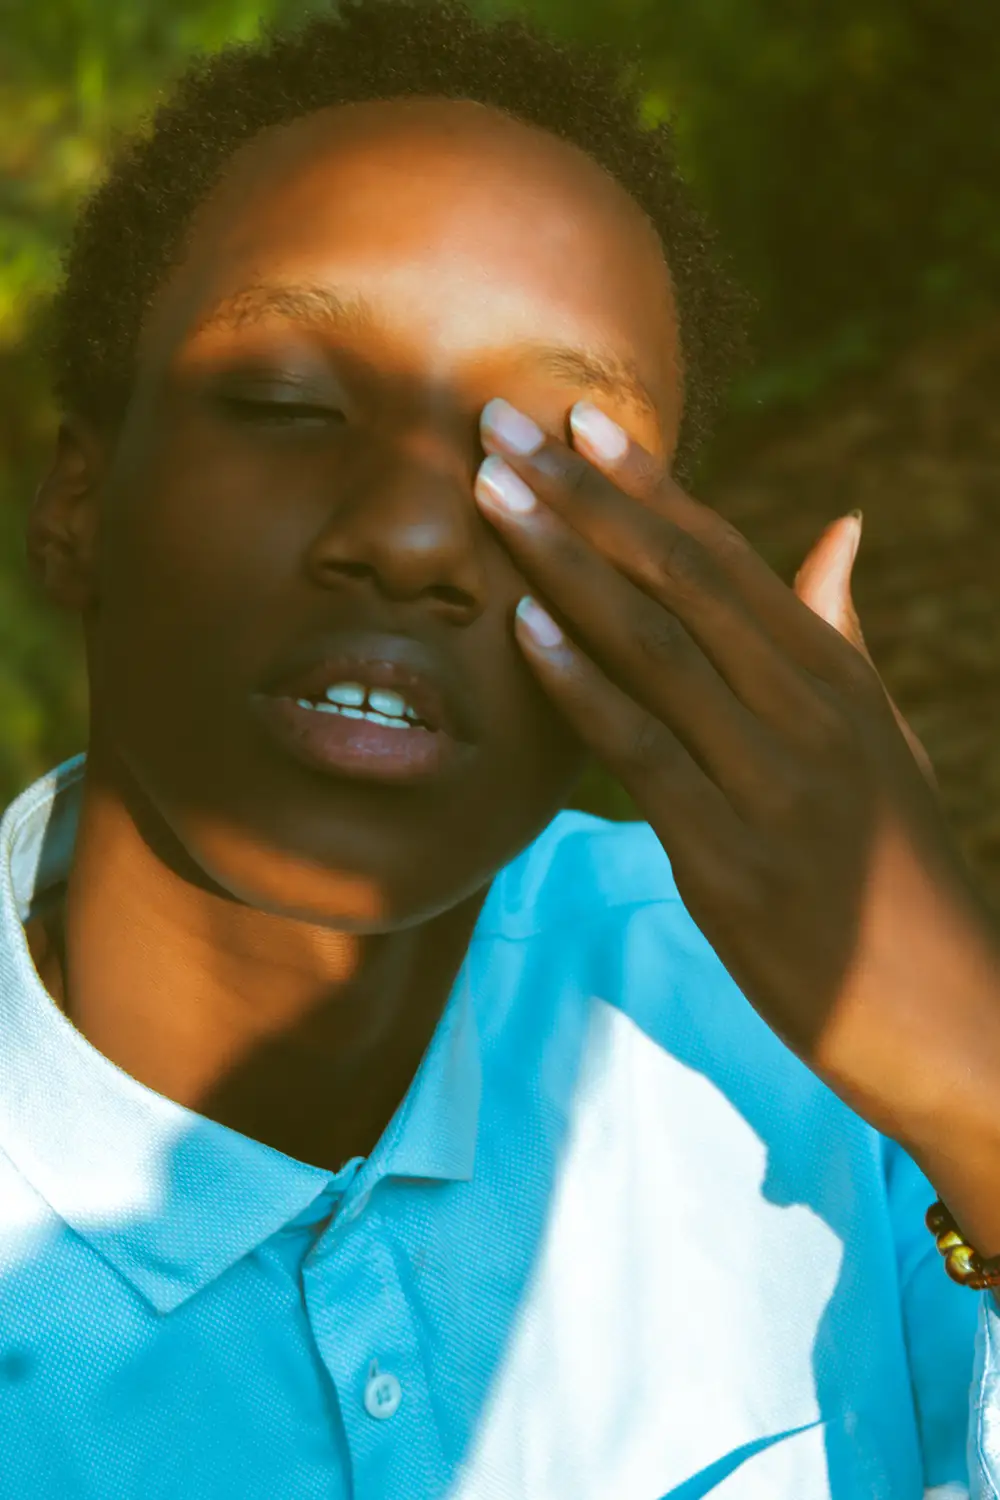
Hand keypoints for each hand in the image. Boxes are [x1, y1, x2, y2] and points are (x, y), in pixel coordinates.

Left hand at [474, 397, 999, 1148]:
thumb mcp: (878, 739)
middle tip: (496, 420)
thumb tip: (838, 534)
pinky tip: (525, 628)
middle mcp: (807, 708)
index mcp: (833, 674)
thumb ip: (836, 635)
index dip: (644, 482)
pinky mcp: (734, 860)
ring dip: (565, 562)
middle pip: (679, 575)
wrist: (945, 1008)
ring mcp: (774, 780)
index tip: (575, 416)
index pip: (724, 554)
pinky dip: (584, 685)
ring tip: (490, 493)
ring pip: (655, 645)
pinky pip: (646, 753)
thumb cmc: (896, 871)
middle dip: (581, 494)